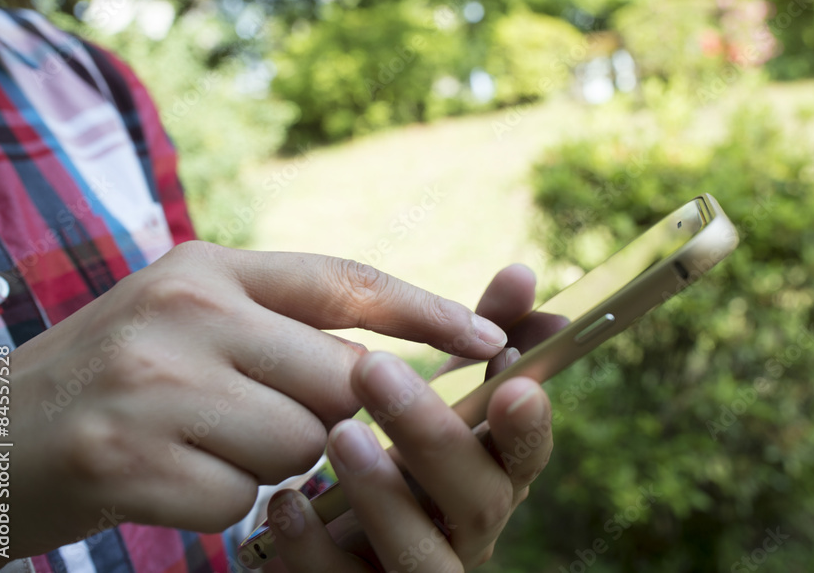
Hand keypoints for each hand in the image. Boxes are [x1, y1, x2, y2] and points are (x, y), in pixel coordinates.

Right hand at [0, 242, 508, 567]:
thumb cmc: (106, 379)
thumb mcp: (186, 320)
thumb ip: (278, 324)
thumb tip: (384, 360)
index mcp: (205, 267)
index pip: (345, 282)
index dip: (427, 309)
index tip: (490, 336)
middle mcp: (185, 312)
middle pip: (340, 378)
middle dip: (328, 416)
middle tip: (258, 418)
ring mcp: (155, 384)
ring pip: (301, 443)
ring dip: (268, 462)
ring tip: (196, 444)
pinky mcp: (131, 462)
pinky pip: (243, 499)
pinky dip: (219, 504)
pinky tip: (163, 481)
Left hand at [265, 264, 555, 571]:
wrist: (333, 530)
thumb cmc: (400, 448)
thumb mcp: (433, 388)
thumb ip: (475, 332)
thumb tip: (522, 271)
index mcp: (493, 473)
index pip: (528, 454)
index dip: (528, 423)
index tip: (512, 382)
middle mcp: (468, 531)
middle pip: (479, 501)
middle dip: (434, 436)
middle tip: (376, 370)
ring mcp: (418, 570)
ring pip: (422, 557)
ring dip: (384, 495)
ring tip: (339, 434)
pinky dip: (316, 548)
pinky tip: (285, 503)